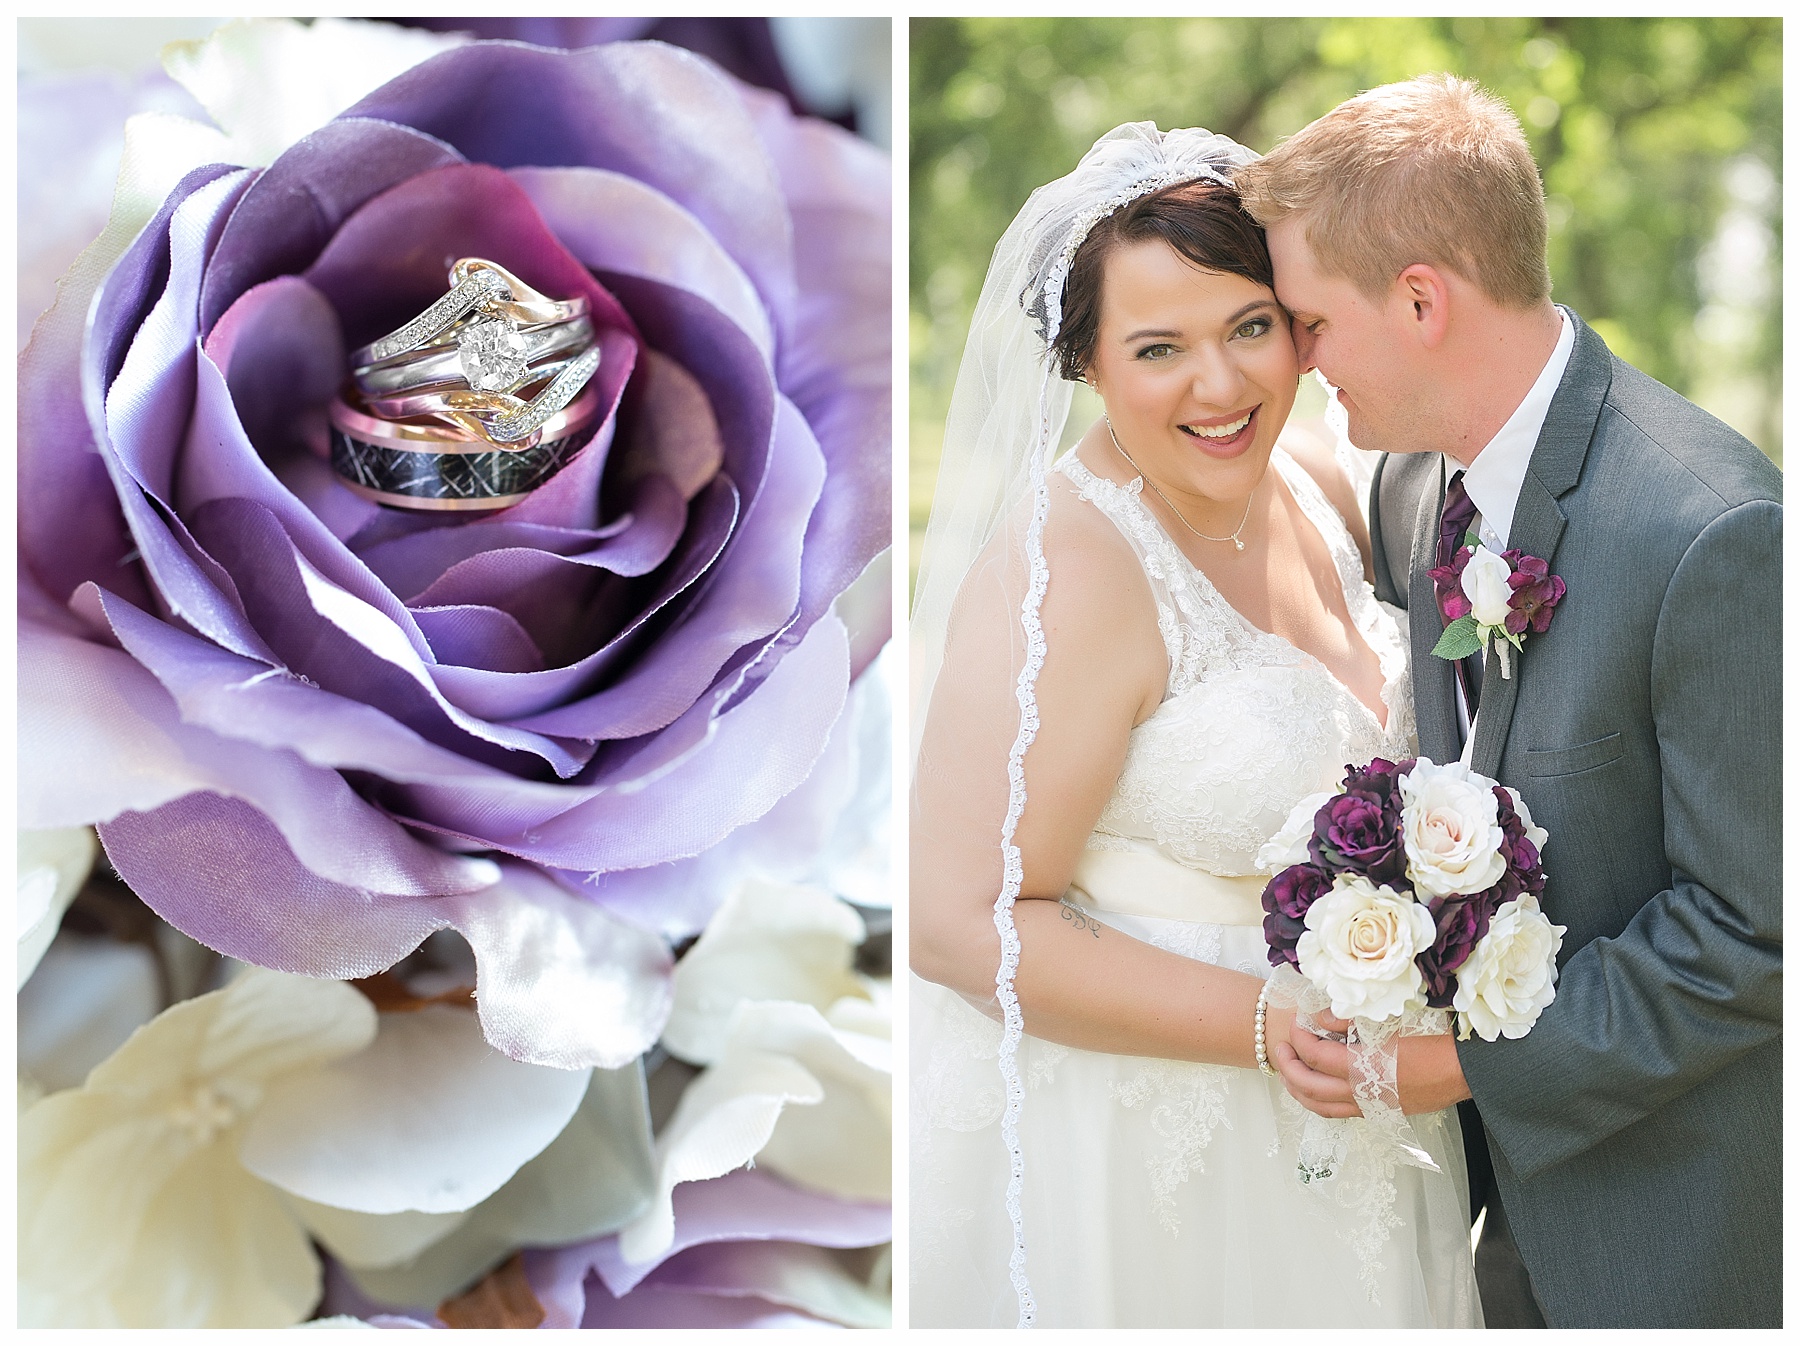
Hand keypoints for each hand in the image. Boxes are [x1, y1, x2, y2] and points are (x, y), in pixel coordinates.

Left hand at [1274, 1012, 1473, 1116]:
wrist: (1473, 1069)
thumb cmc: (1438, 1038)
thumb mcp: (1395, 1019)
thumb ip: (1352, 1019)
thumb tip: (1321, 1017)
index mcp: (1366, 1068)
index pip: (1316, 1055)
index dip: (1300, 1038)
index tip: (1297, 1022)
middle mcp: (1366, 1093)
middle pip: (1311, 1087)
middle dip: (1289, 1067)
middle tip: (1281, 1047)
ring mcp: (1375, 1106)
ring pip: (1323, 1108)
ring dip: (1300, 1090)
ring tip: (1290, 1072)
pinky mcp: (1384, 1111)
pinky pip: (1342, 1112)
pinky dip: (1321, 1102)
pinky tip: (1319, 1087)